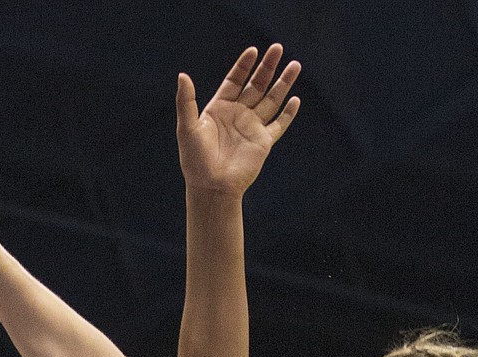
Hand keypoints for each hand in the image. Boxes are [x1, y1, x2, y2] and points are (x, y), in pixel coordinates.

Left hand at [176, 45, 300, 198]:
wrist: (211, 188)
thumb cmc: (195, 161)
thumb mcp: (187, 127)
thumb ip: (186, 101)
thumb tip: (182, 75)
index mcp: (220, 108)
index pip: (235, 80)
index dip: (244, 65)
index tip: (253, 51)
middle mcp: (238, 115)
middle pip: (256, 85)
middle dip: (267, 67)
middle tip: (277, 48)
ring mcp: (252, 128)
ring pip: (271, 100)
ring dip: (283, 83)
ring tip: (294, 65)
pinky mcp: (263, 143)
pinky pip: (278, 125)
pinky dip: (288, 113)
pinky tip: (295, 99)